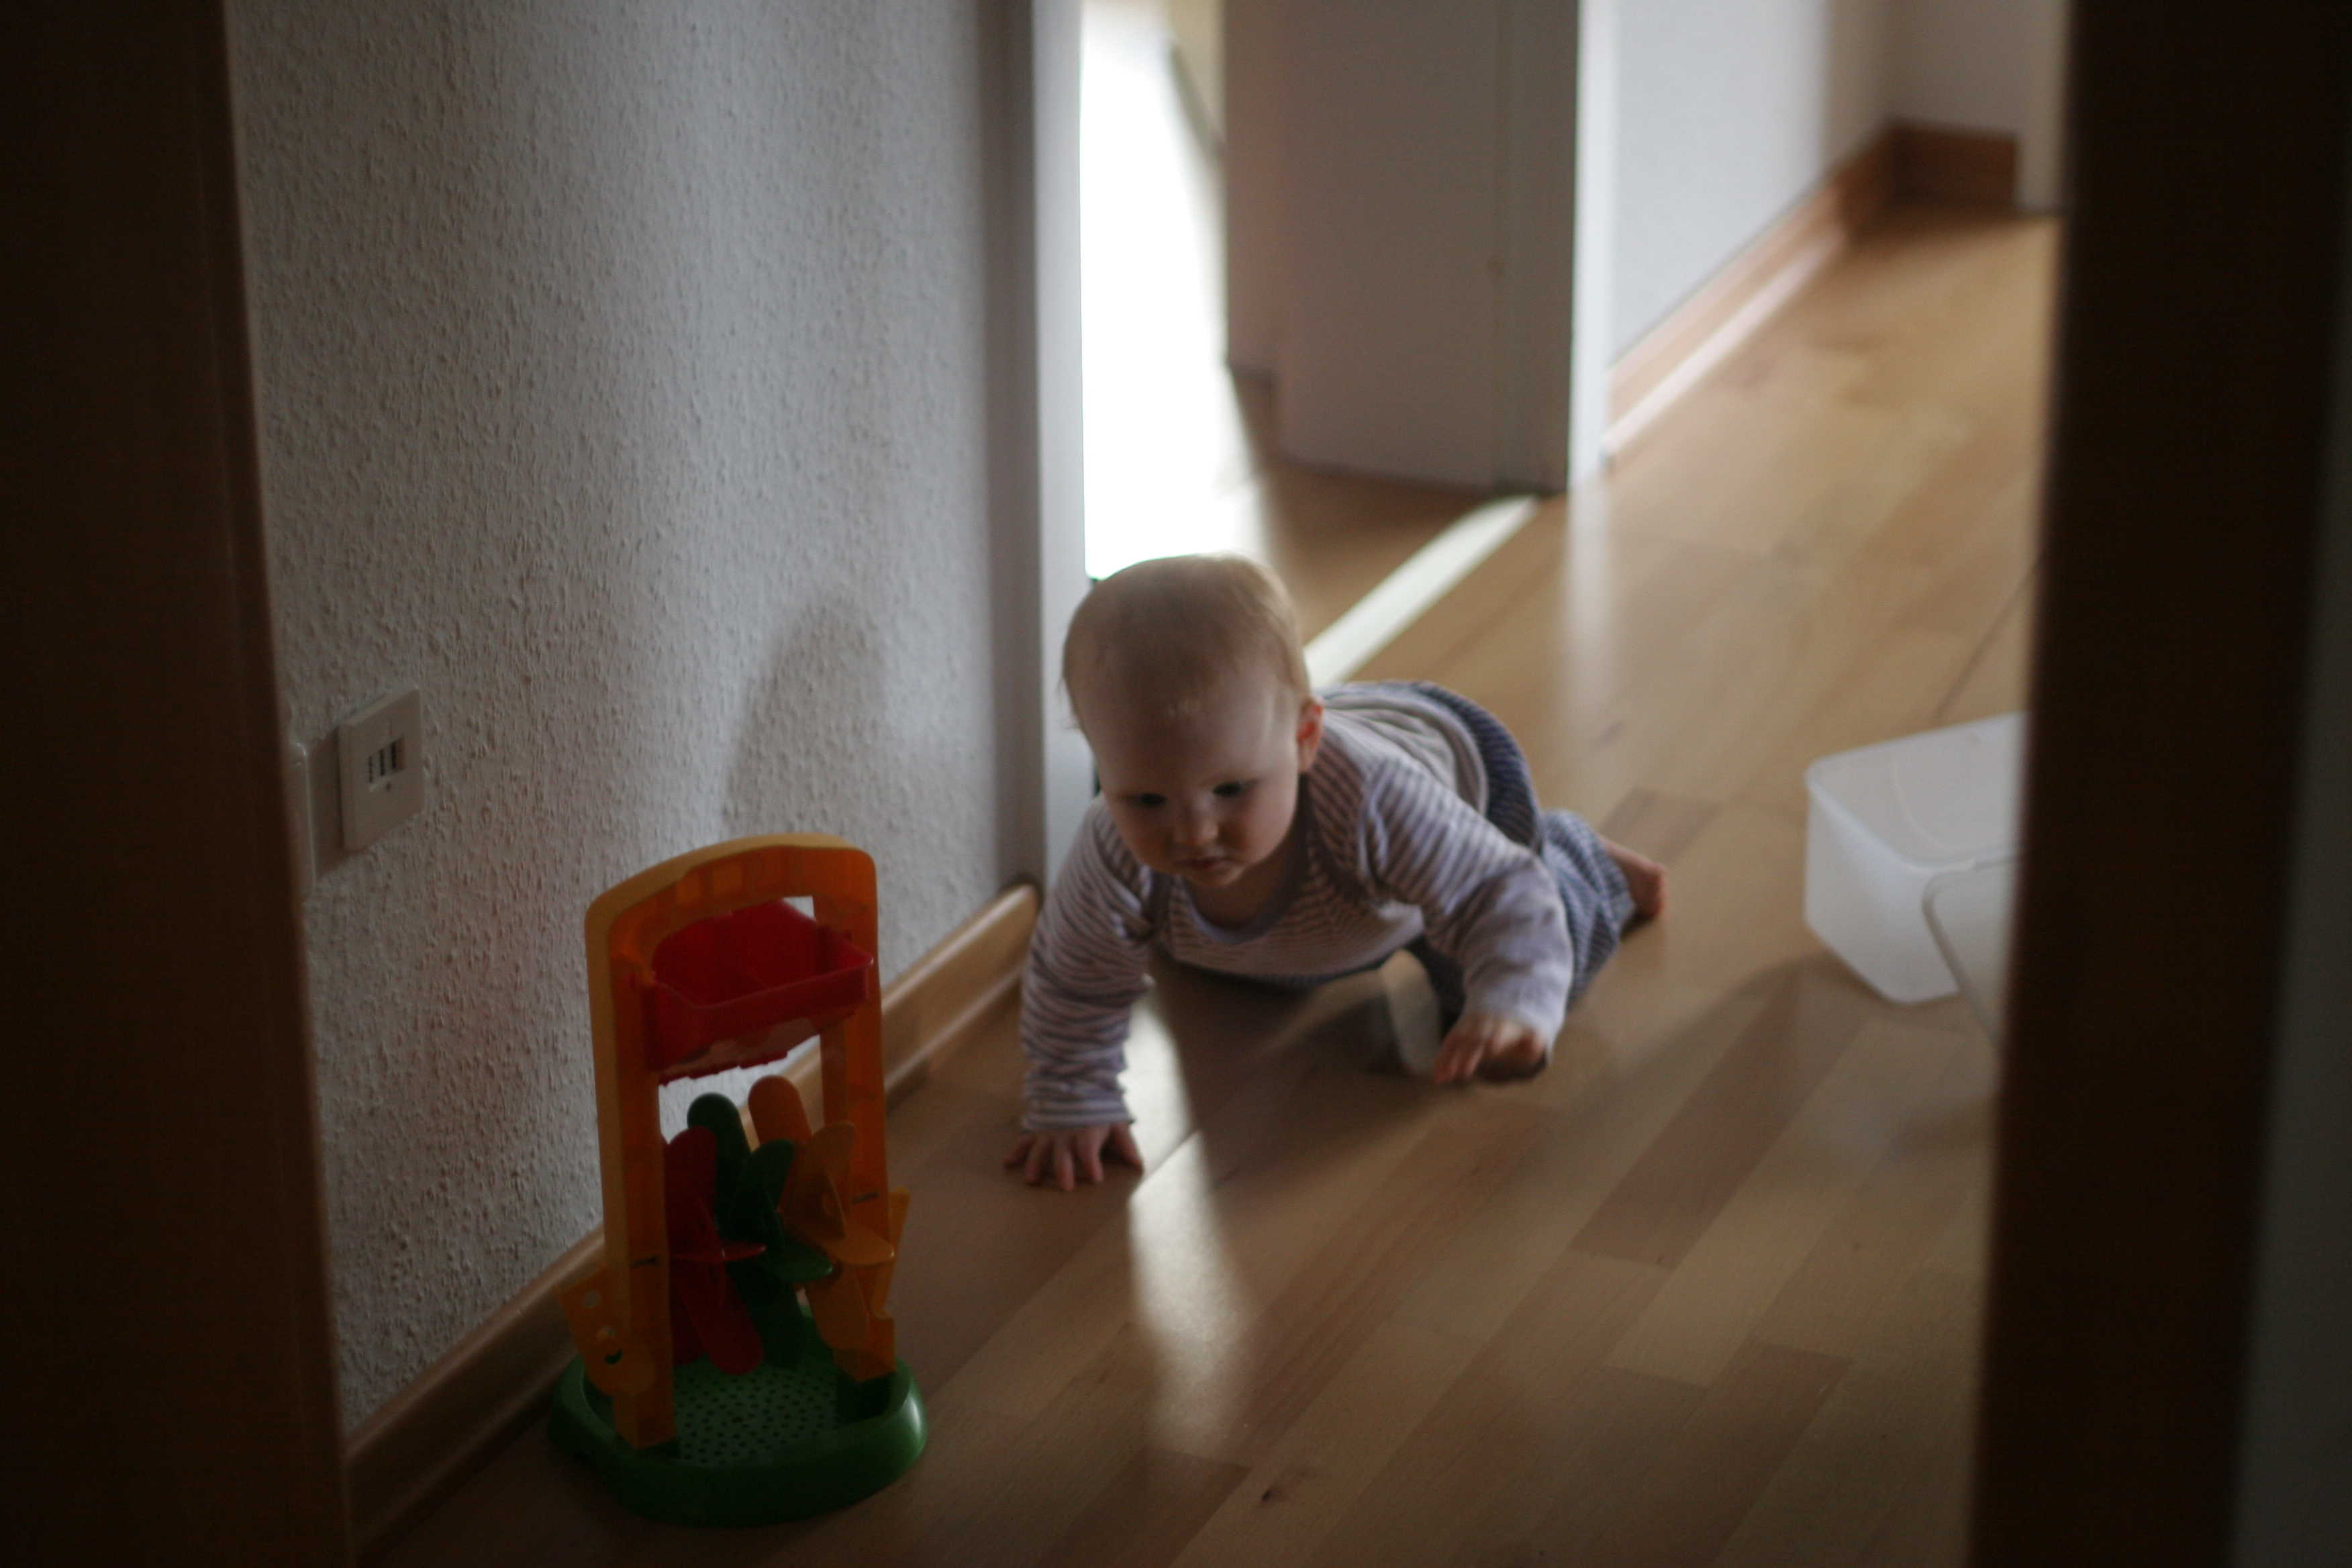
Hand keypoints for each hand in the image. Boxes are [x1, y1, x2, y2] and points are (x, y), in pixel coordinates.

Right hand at [1003, 1122, 1143, 1190]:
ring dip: (1035, 1164)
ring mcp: (1050, 1132)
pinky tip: (1008, 1163)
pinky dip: (1016, 1151)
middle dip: (1064, 1169)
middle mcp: (1066, 1134)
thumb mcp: (1117, 1123)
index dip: (1091, 1163)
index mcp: (1087, 1132)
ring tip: (1032, 1180)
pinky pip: (1025, 1140)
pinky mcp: (1038, 1130)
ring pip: (1040, 1150)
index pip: (1089, 1149)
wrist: (1080, 1080)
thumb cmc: (1100, 1108)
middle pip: (1063, 1154)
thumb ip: (1126, 1144)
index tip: (1095, 1177)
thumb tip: (1138, 1165)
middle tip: (1066, 1186)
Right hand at [1432, 1009, 1548, 1084]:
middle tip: (1463, 1074)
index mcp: (1502, 1027)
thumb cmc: (1518, 1030)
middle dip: (1467, 1056)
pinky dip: (1442, 1061)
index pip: (1497, 1033)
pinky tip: (1438, 1077)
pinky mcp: (1458, 1035)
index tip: (1491, 1049)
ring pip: (1456, 1043)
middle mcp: (1482, 1027)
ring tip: (1443, 1079)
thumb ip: (1534, 1041)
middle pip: (1473, 1041)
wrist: (1499, 1007)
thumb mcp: (1532, 1032)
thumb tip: (1535, 1047)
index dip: (1494, 1039)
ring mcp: (1468, 1030)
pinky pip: (1448, 1047)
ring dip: (1449, 1060)